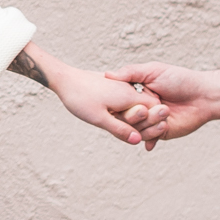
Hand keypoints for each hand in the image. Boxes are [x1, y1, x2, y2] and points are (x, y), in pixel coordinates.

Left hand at [44, 62, 167, 146]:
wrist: (64, 79)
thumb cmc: (80, 98)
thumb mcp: (99, 119)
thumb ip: (120, 130)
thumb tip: (138, 141)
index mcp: (129, 95)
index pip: (155, 109)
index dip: (153, 122)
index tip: (147, 134)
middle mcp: (128, 88)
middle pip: (147, 106)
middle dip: (144, 121)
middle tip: (134, 134)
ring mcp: (121, 86)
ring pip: (136, 103)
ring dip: (134, 116)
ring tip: (122, 126)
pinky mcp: (113, 86)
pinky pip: (126, 99)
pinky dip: (125, 110)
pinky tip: (115, 117)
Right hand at [101, 62, 217, 141]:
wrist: (204, 96)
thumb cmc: (180, 79)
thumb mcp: (153, 70)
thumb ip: (130, 72)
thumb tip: (107, 74)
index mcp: (136, 92)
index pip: (117, 100)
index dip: (117, 103)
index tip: (122, 101)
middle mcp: (140, 107)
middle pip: (124, 117)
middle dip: (134, 114)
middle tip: (147, 108)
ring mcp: (149, 121)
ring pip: (135, 129)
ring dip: (147, 123)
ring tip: (165, 113)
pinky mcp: (160, 133)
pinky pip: (147, 138)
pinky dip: (150, 138)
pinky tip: (157, 133)